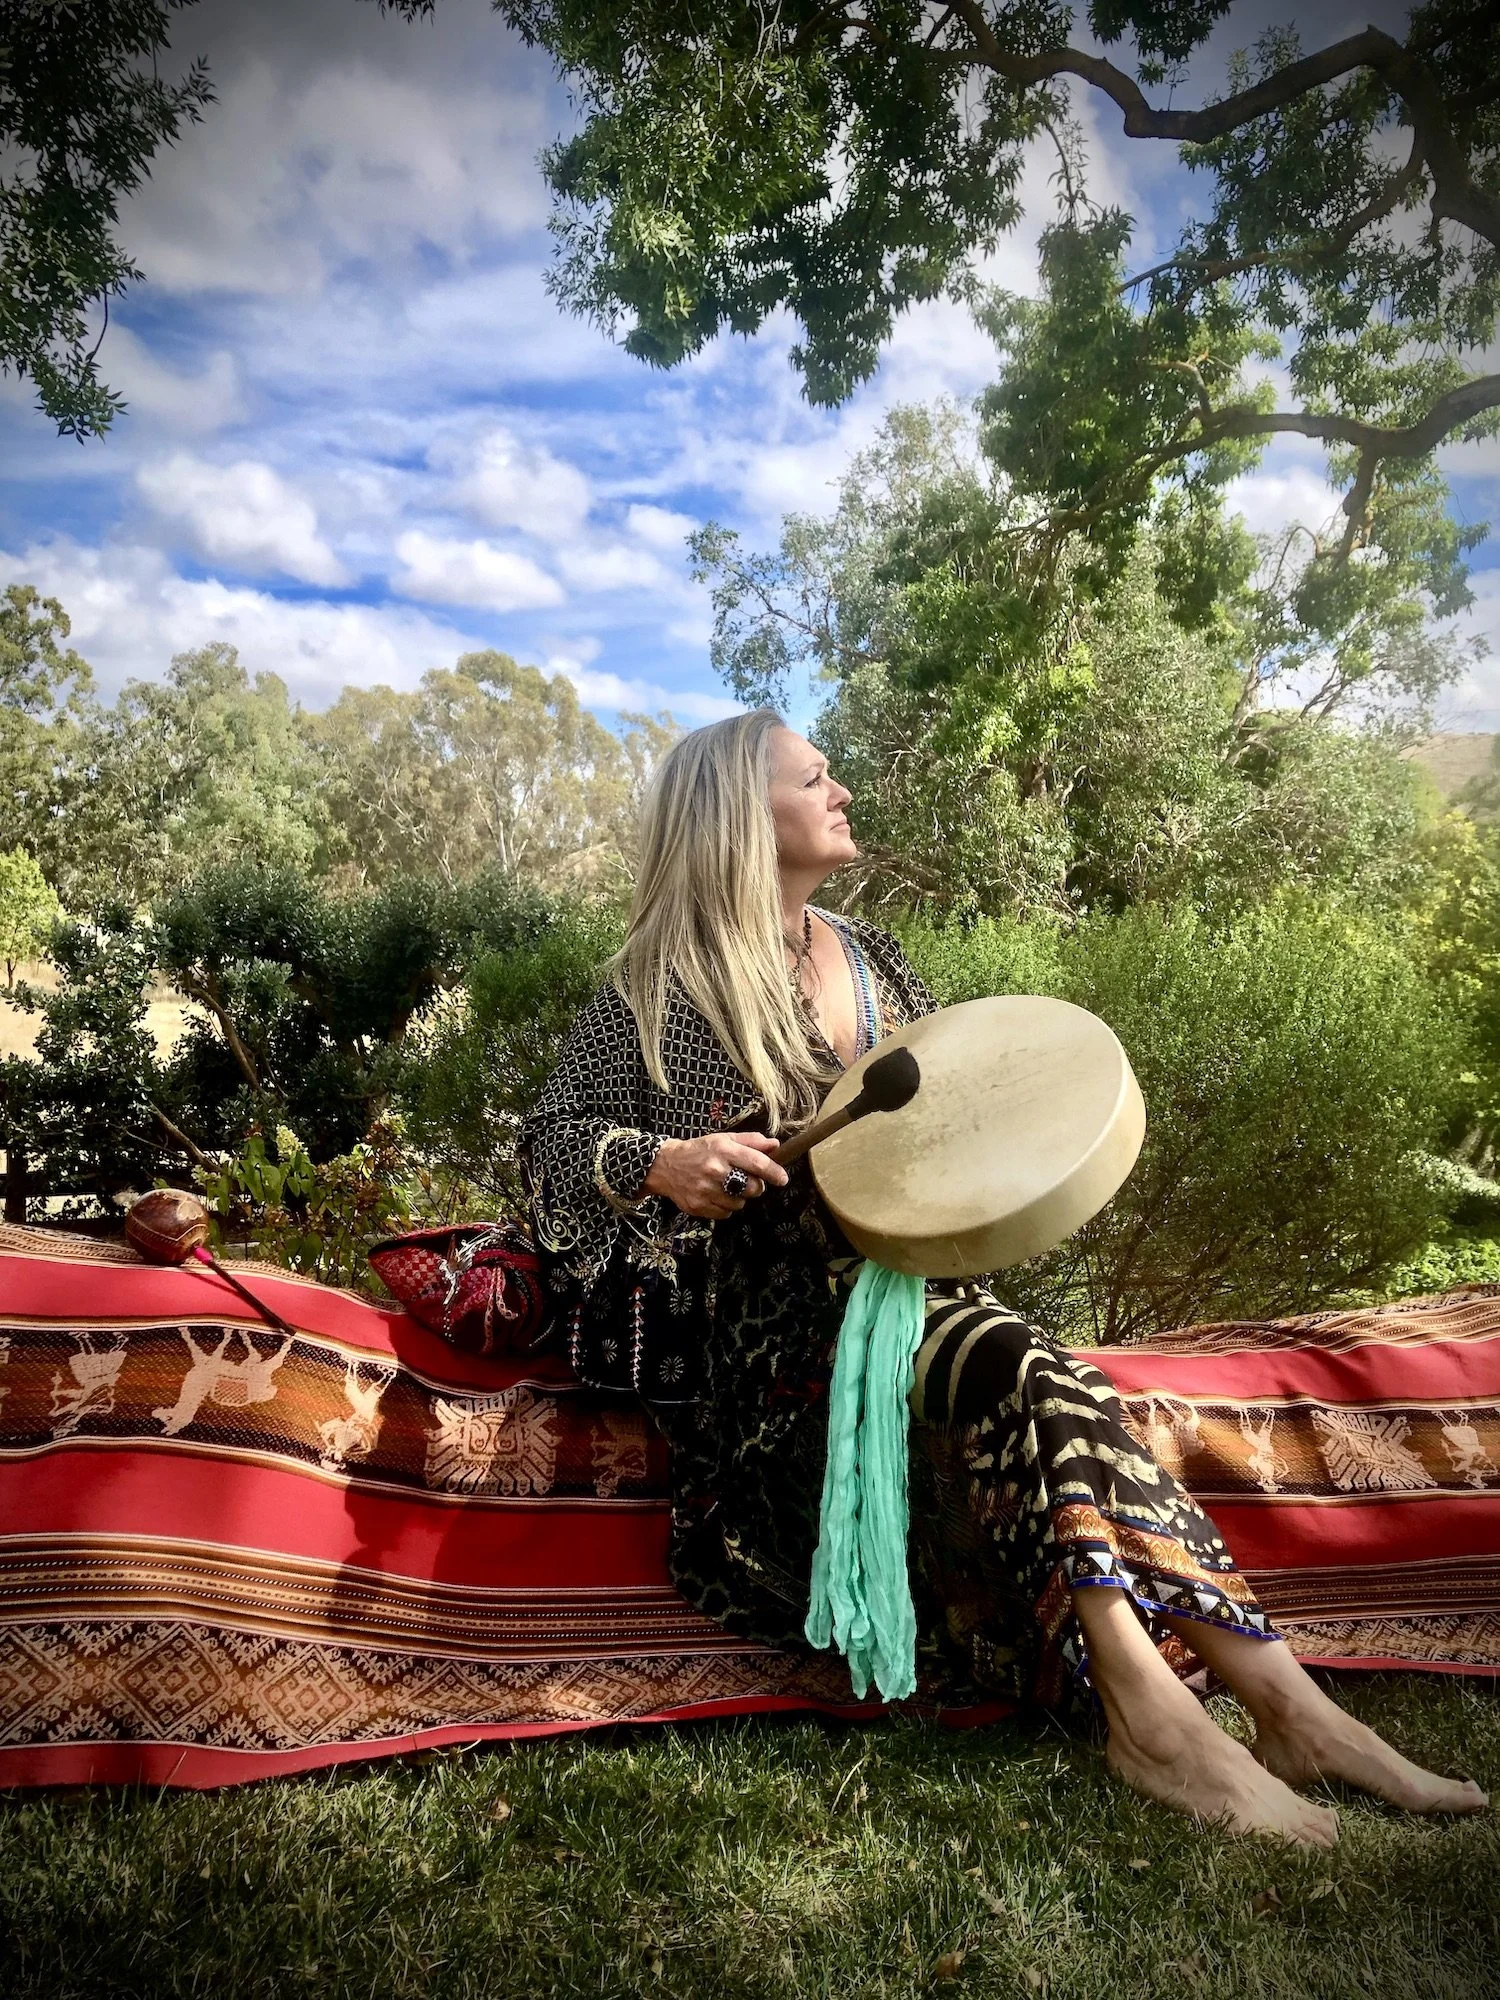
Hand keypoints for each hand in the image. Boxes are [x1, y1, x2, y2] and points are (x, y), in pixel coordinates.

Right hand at [642, 1132, 788, 1219]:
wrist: (665, 1166)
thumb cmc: (699, 1151)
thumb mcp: (723, 1139)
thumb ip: (750, 1141)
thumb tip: (775, 1145)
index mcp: (723, 1150)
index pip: (756, 1162)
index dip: (774, 1172)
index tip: (782, 1178)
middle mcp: (715, 1170)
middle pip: (752, 1188)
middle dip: (755, 1186)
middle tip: (746, 1180)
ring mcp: (706, 1190)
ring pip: (740, 1203)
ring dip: (738, 1197)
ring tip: (725, 1186)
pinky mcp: (698, 1206)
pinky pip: (726, 1213)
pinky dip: (725, 1207)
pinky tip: (715, 1195)